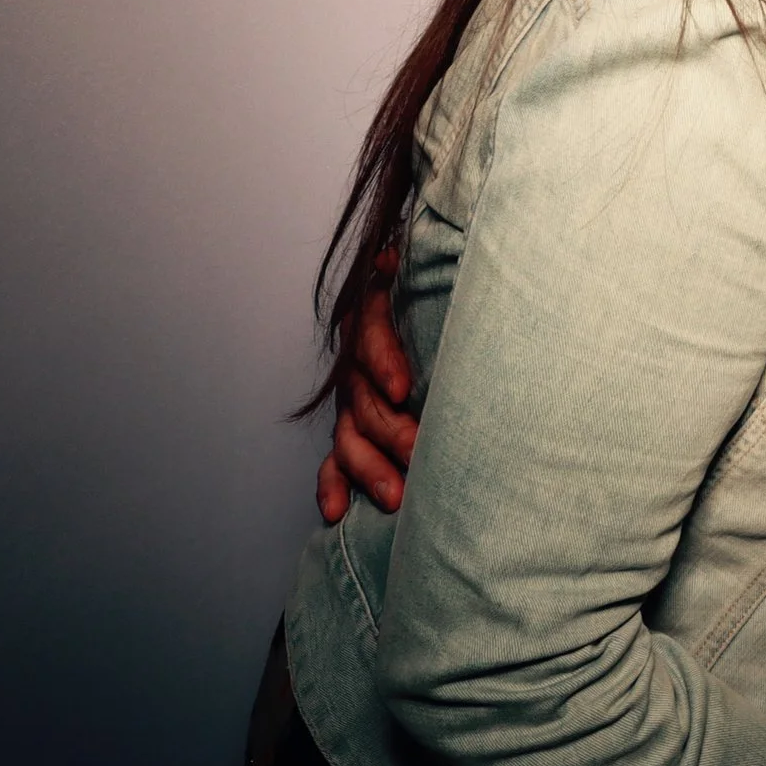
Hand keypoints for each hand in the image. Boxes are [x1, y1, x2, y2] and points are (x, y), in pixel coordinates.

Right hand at [314, 247, 418, 521]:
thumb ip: (408, 264)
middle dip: (390, 430)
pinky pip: (334, 461)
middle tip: (418, 454)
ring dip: (368, 469)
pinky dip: (333, 486)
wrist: (414, 301)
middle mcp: (358, 363)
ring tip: (395, 497)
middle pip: (364, 398)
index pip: (370, 336)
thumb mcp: (428, 270)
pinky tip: (335, 512)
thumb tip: (394, 253)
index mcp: (374, 316)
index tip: (403, 387)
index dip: (383, 361)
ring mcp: (352, 401)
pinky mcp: (353, 431)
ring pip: (350, 437)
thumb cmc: (433, 291)